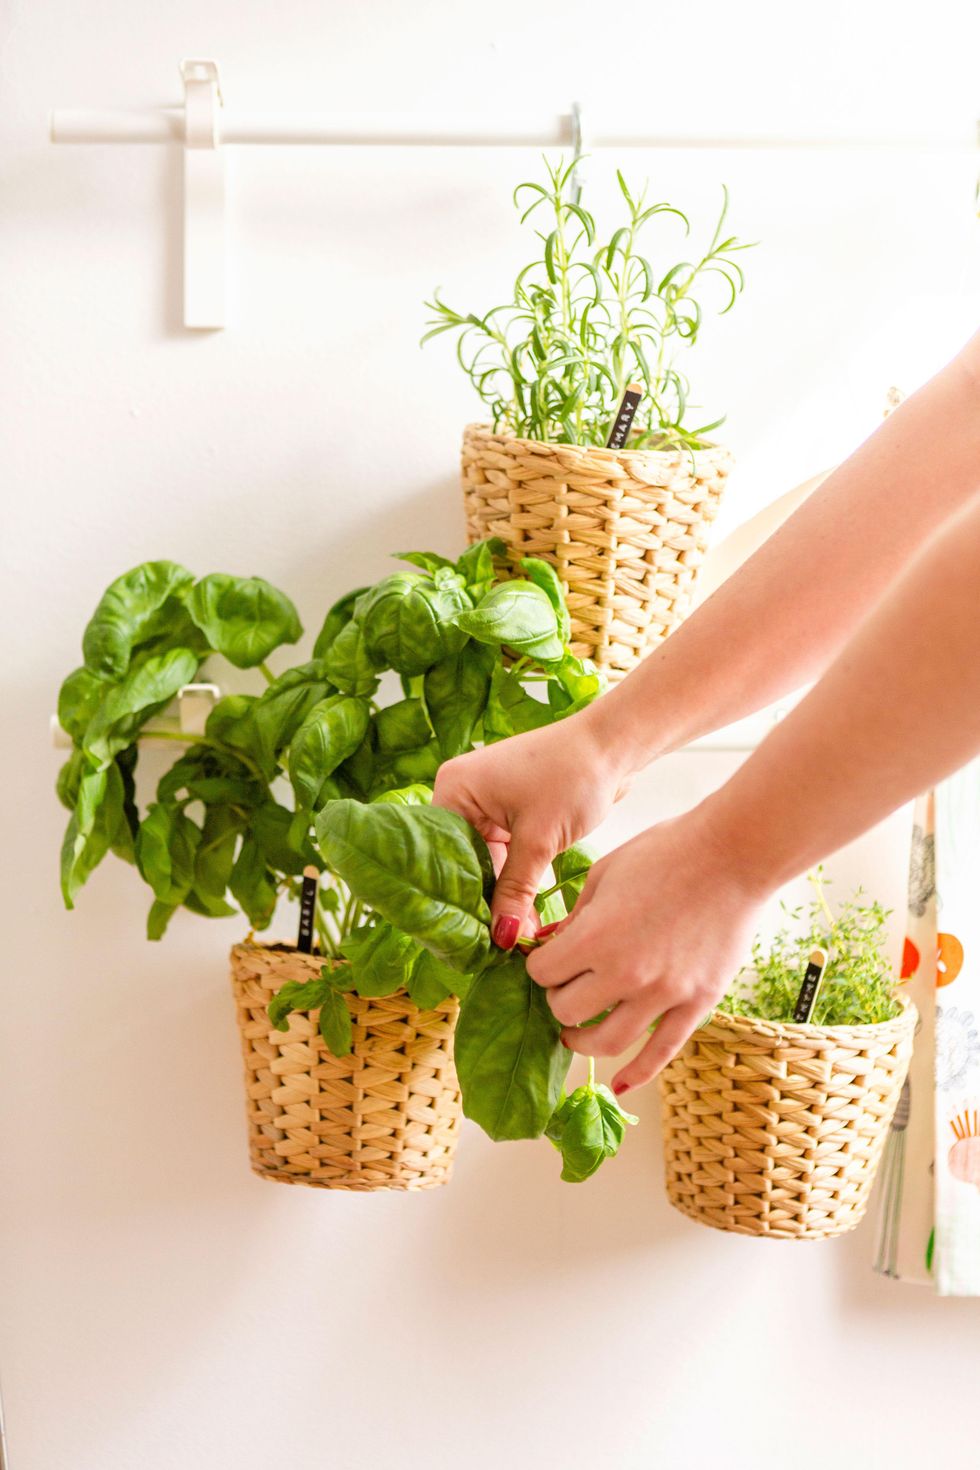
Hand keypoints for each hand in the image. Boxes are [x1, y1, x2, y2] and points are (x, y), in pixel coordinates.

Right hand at [432, 704, 631, 948]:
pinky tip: (524, 916)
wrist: (614, 745)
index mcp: (453, 790)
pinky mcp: (508, 810)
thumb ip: (515, 890)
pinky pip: (503, 853)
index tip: (469, 939)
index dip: (456, 898)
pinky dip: (515, 878)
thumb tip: (500, 938)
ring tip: (515, 939)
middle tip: (496, 945)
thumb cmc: (573, 777)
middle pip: (461, 861)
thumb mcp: (540, 839)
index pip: (442, 855)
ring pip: (484, 861)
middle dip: (483, 902)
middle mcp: (461, 794)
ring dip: (503, 894)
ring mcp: (485, 802)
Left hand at [526, 805, 767, 1093]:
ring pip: (606, 1042)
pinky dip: (636, 1074)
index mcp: (596, 937)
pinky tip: (619, 1083)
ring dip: (582, 1039)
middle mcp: (626, 973)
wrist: (734, 854)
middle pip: (567, 1011)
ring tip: (575, 1033)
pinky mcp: (697, 1003)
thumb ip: (574, 917)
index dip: (540, 965)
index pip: (543, 973)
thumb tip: (549, 943)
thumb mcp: (604, 874)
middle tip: (564, 986)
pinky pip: (661, 1052)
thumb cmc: (667, 852)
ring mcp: (664, 994)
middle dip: (558, 998)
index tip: (547, 959)